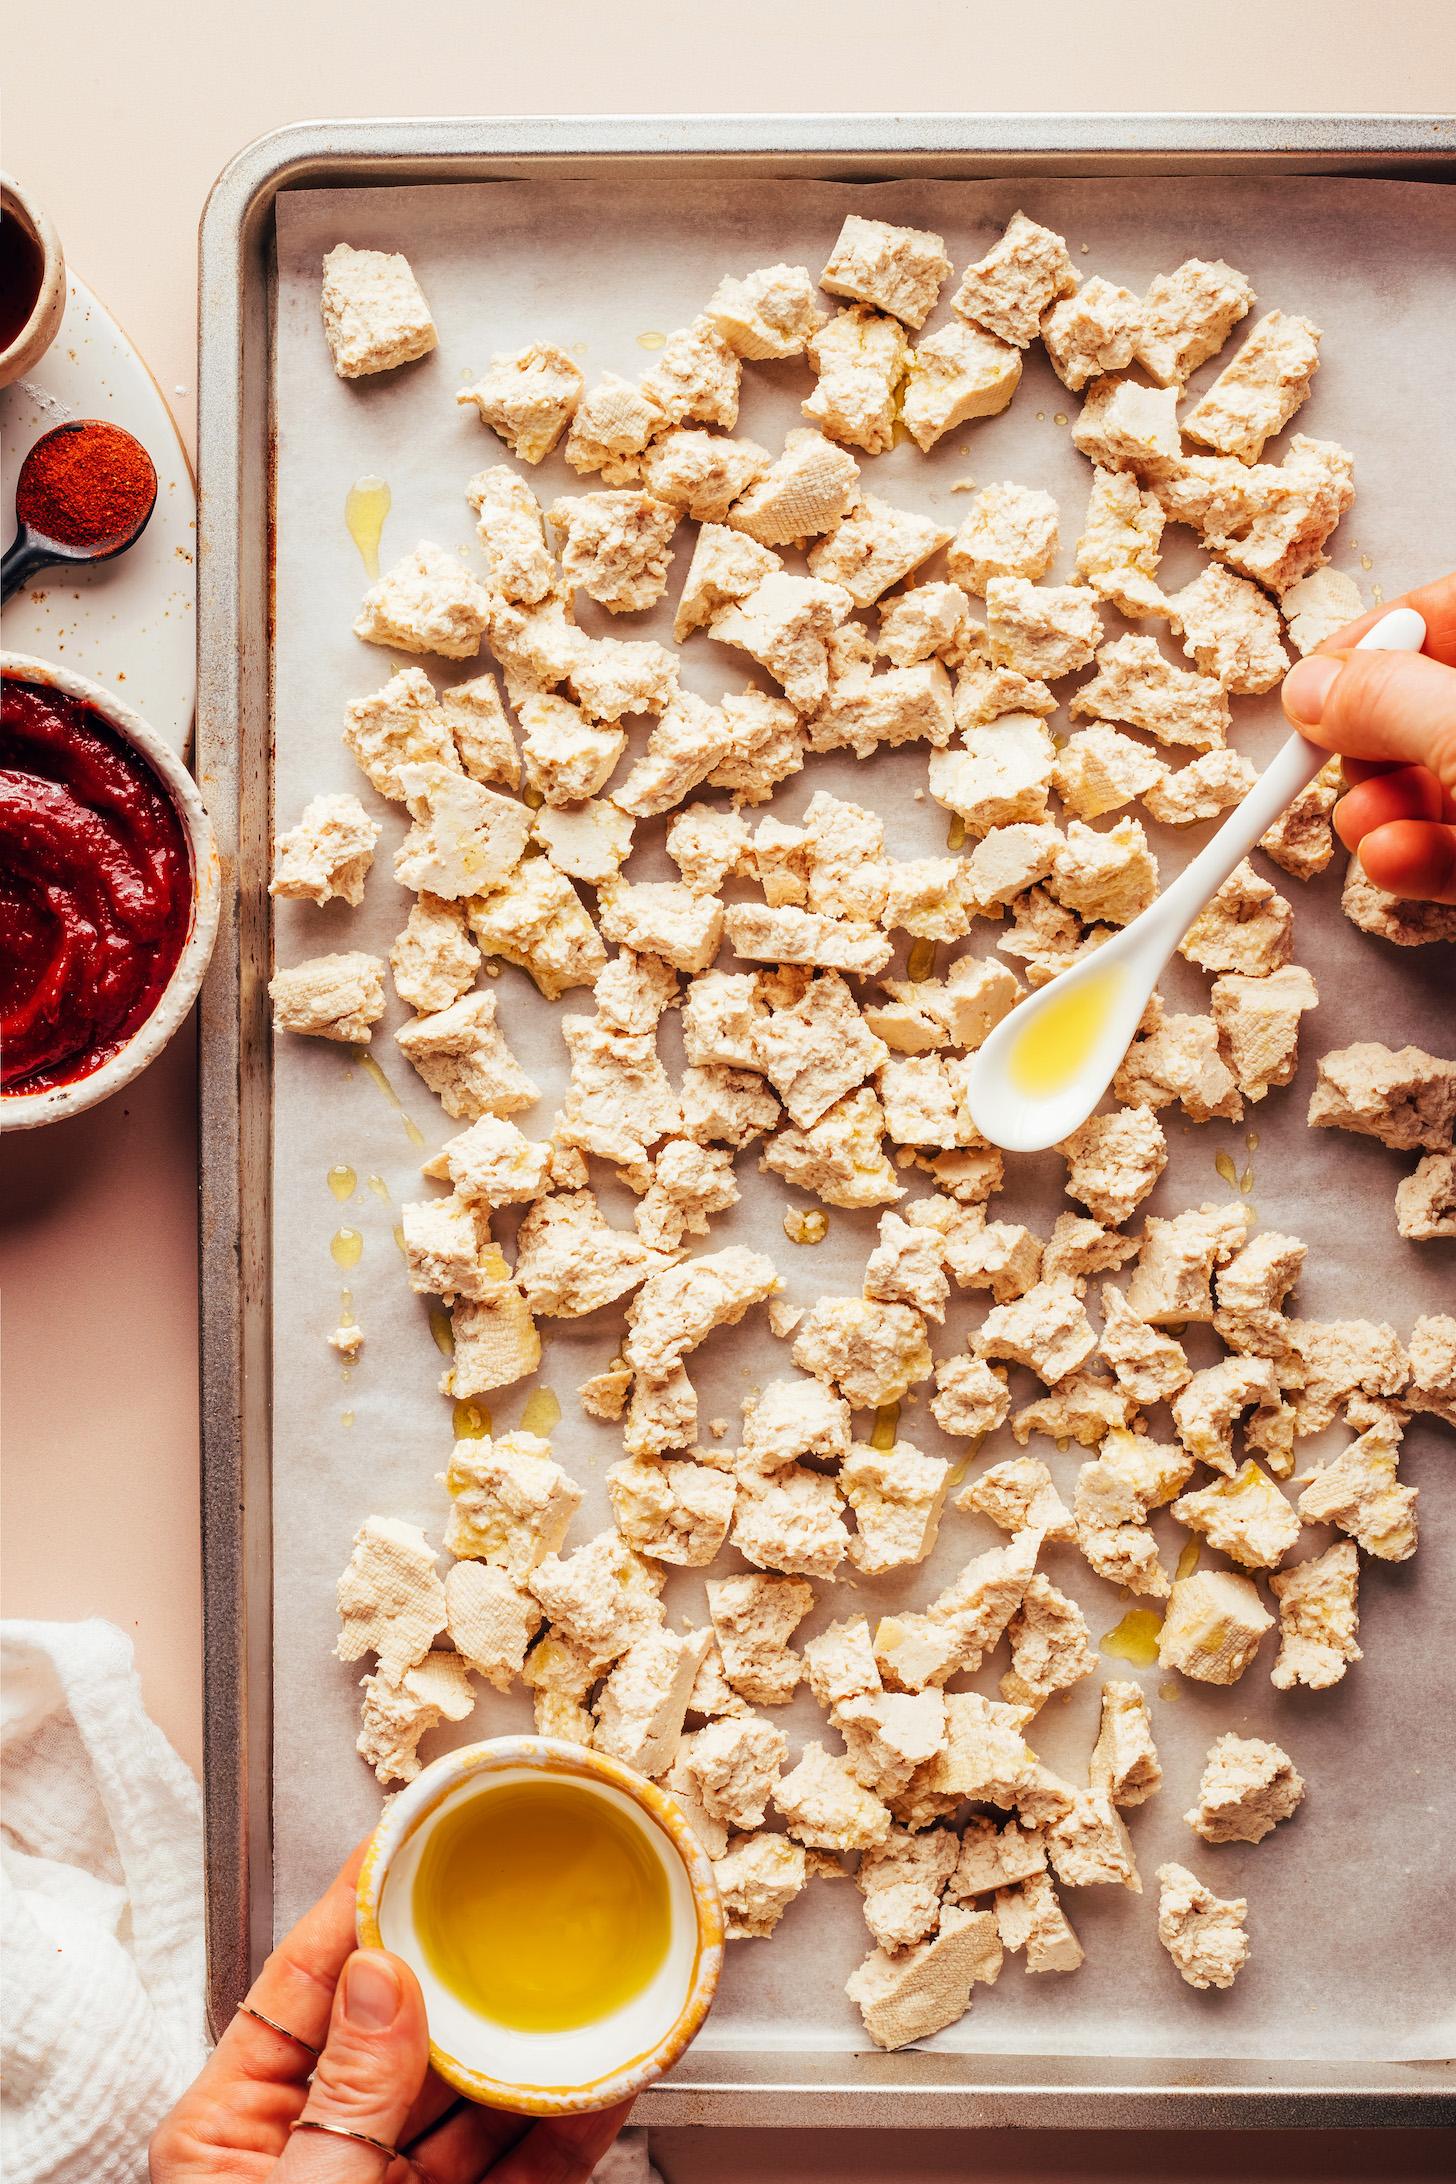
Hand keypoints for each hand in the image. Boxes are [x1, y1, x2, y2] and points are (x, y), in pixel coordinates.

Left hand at [150, 1842, 630, 2182]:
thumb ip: (349, 2095)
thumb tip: (386, 1978)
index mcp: (234, 2134)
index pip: (303, 1987)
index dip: (359, 1906)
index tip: (410, 1840)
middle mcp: (314, 2159)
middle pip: (401, 2031)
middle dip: (466, 1968)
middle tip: (521, 1897)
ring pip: (471, 2099)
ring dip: (530, 2038)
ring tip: (584, 1973)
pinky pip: (522, 2170)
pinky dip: (568, 2120)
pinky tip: (606, 2071)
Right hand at [1281, 571, 1455, 904]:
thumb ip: (1387, 701)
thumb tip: (1309, 688)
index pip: (1444, 611)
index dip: (1375, 637)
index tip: (1314, 678)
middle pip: (1424, 702)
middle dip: (1367, 743)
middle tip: (1337, 762)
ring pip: (1432, 784)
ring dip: (1381, 814)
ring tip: (1371, 833)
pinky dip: (1416, 861)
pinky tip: (1392, 864)